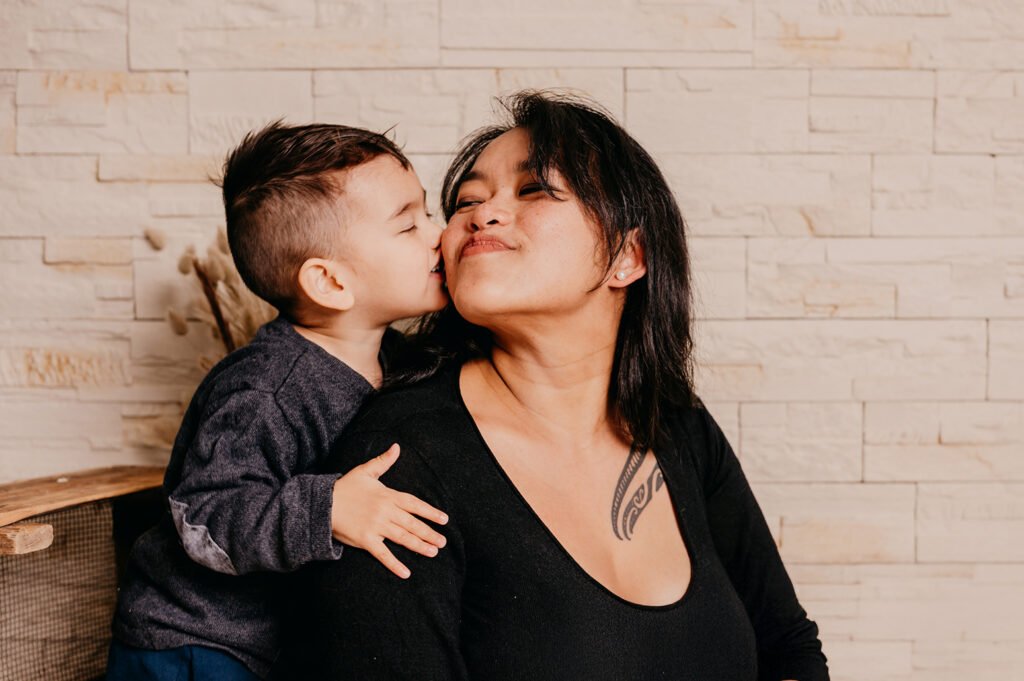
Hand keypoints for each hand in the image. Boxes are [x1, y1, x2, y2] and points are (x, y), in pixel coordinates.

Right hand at [330, 444, 448, 578]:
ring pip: (402, 538)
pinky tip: (406, 573)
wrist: (322, 503)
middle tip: (443, 541)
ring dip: (419, 546)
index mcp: (387, 495)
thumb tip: (397, 447)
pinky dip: (394, 564)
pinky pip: (383, 554)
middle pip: (412, 523)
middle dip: (429, 533)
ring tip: (433, 552)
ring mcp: (376, 527)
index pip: (414, 504)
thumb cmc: (345, 487)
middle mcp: (385, 512)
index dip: (430, 512)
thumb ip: (384, 461)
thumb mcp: (365, 471)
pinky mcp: (365, 540)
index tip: (444, 519)